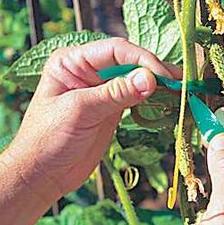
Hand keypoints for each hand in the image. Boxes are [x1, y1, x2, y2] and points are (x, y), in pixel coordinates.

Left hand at [5, 38, 179, 205]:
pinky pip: (136, 98)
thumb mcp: (80, 111)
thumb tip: (151, 79)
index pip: (115, 50)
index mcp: (72, 61)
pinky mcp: (110, 110)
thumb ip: (115, 94)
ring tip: (183, 90)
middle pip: (129, 61)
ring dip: (158, 84)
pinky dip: (153, 99)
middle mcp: (87, 70)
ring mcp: (100, 90)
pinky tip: (169, 102)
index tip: (161, 76)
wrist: (40, 175)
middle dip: (154, 70)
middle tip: (182, 81)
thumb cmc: (47, 139)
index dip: (141, 59)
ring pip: (136, 79)